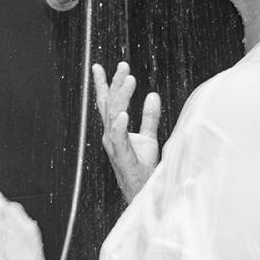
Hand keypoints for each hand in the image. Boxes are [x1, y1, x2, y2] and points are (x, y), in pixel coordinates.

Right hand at [93, 62, 161, 202]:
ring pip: (113, 116)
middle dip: (113, 83)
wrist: (141, 193)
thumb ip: (150, 117)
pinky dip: (119, 126)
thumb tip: (152, 95)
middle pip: (108, 104)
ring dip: (121, 97)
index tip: (106, 66)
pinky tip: (123, 114)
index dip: (107, 84)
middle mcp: (110, 136)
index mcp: (114, 130)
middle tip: (123, 66)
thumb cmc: (142, 168)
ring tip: (130, 80)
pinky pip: (119, 140)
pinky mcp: (122, 157)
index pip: (109, 102)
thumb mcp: (149, 137)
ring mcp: (114, 146)